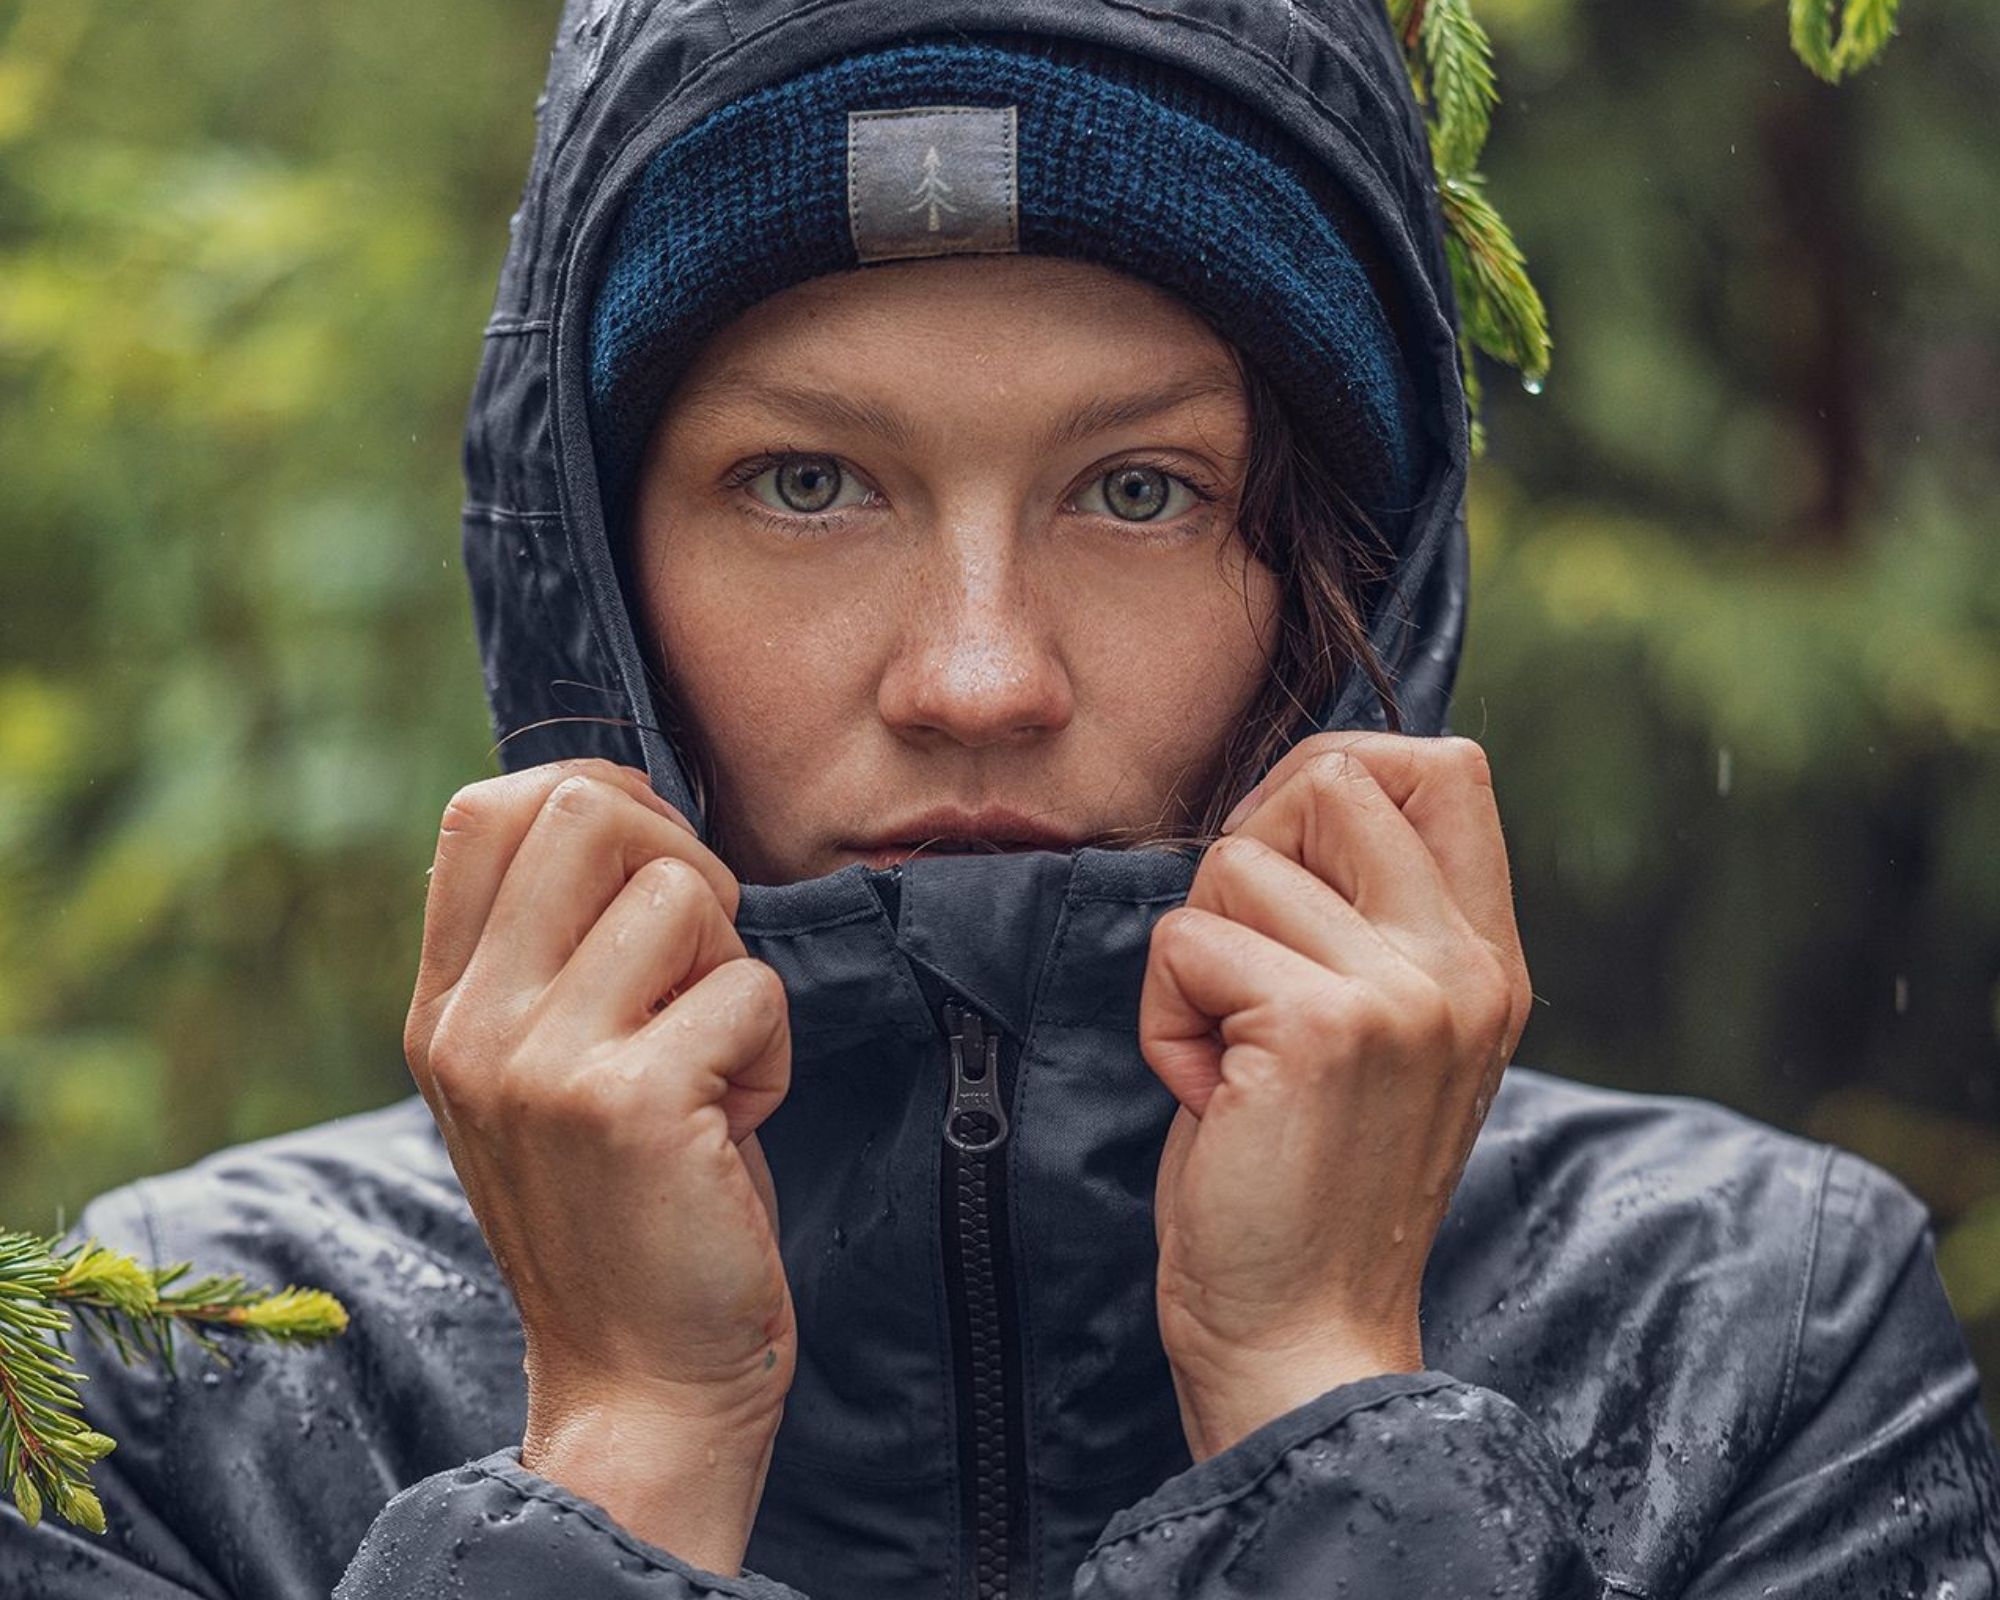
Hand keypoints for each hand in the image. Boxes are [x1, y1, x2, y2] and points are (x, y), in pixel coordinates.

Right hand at [402, 758, 793, 1573]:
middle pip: (585, 810)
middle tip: (702, 968)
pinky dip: (769, 1048)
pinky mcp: (629, 1103)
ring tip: (714, 1061)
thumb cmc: (627, 1213)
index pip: (488, 808)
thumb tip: (628, 810)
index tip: (662, 873)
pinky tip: (737, 1120)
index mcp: (445, 1007)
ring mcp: (540, 1061)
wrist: (639, 1387)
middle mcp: (473, 1024)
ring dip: (734, 966)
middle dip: (683, 862)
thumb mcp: (546, 1074)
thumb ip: (556, 955)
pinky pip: (749, 988)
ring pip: (682, 891)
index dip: (600, 800)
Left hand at [1138, 732, 1530, 1459]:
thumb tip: (1298, 792)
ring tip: (1230, 1061)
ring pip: (1236, 862)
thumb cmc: (1304, 1185)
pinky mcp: (1321, 1027)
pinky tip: (1209, 1095)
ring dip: (1194, 961)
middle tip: (1238, 971)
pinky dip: (1164, 1017)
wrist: (1303, 1340)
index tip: (1281, 875)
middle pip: (1335, 776)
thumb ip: (1367, 918)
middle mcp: (1464, 965)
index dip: (1331, 783)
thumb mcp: (1379, 1037)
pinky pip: (1184, 942)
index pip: (1443, 766)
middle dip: (1247, 853)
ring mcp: (1404, 992)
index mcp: (1485, 960)